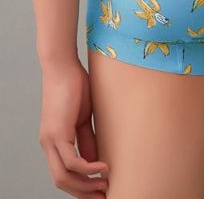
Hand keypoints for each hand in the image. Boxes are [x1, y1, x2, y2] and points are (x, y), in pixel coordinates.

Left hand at [38, 57, 108, 197]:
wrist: (63, 68)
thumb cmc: (75, 87)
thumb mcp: (84, 118)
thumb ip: (87, 139)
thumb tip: (96, 159)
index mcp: (54, 142)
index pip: (65, 174)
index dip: (82, 186)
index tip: (101, 190)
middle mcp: (48, 145)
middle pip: (62, 182)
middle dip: (84, 192)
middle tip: (105, 195)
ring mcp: (50, 140)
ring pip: (64, 177)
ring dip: (86, 185)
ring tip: (106, 184)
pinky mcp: (57, 133)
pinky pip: (72, 161)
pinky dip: (88, 168)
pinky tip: (104, 167)